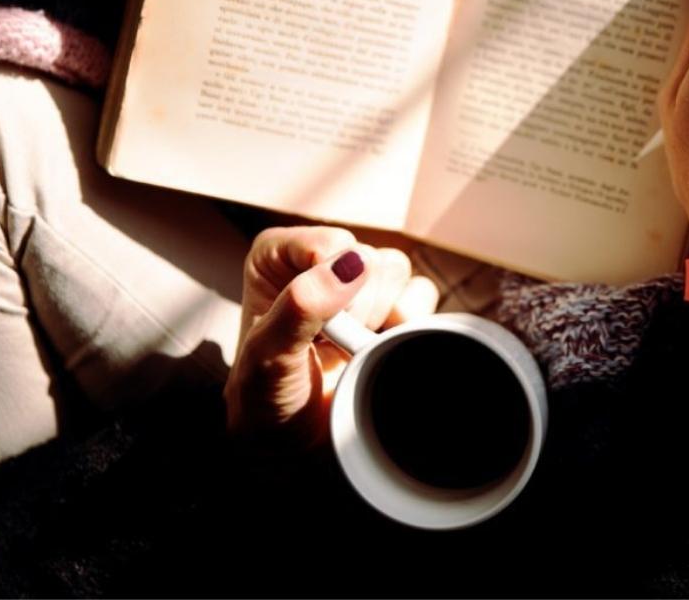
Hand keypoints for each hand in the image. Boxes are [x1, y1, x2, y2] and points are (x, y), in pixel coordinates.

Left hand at [223, 226, 437, 448]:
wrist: (294, 443)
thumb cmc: (266, 399)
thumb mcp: (269, 357)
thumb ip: (300, 307)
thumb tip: (351, 263)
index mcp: (277, 258)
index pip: (329, 244)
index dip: (333, 288)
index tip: (315, 328)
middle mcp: (318, 261)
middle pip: (369, 258)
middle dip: (357, 310)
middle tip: (331, 345)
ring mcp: (358, 283)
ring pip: (397, 271)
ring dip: (381, 317)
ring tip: (353, 347)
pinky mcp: (390, 305)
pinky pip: (422, 292)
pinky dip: (409, 323)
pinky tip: (380, 346)